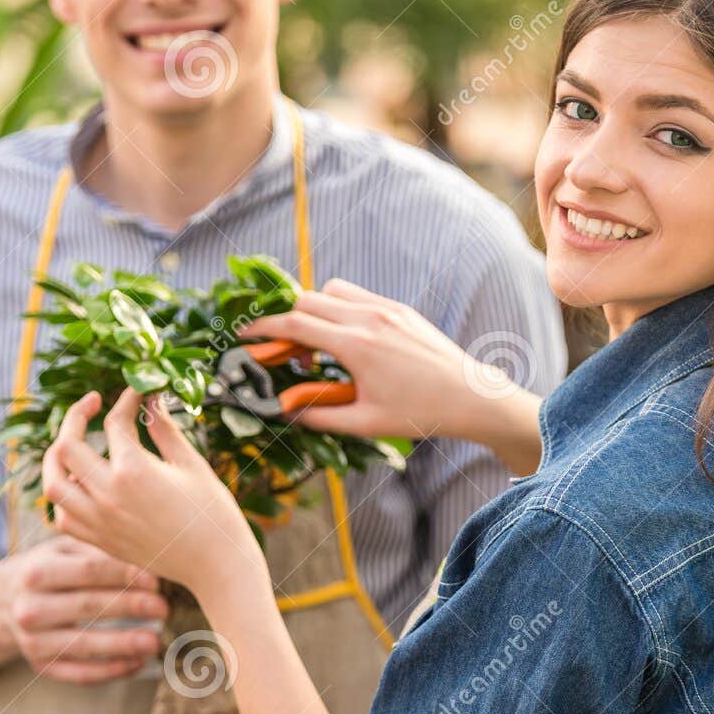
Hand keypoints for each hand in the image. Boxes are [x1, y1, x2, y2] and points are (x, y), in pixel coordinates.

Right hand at [2, 535, 167, 683]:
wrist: (2, 603)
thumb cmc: (48, 570)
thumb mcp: (63, 551)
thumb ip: (98, 551)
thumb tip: (147, 558)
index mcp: (38, 572)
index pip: (88, 571)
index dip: (124, 575)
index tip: (155, 580)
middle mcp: (30, 607)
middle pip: (87, 606)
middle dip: (129, 607)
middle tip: (163, 608)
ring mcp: (33, 641)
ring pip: (82, 645)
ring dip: (121, 645)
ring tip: (154, 642)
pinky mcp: (41, 666)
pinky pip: (78, 674)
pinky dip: (110, 672)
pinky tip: (137, 663)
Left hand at [42, 387, 261, 599]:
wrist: (216, 566)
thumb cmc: (212, 514)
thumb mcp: (191, 464)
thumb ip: (164, 429)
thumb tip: (151, 399)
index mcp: (134, 471)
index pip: (114, 422)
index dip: (126, 400)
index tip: (137, 393)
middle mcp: (108, 496)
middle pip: (66, 446)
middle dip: (75, 418)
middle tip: (92, 405)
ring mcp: (100, 521)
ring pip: (53, 483)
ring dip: (56, 458)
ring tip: (71, 444)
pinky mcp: (101, 541)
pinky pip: (62, 518)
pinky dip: (64, 497)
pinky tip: (80, 484)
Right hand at [244, 278, 544, 475]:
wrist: (471, 397)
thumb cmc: (419, 414)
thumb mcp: (364, 423)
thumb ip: (319, 415)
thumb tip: (283, 411)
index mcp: (356, 345)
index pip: (295, 324)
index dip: (263, 327)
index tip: (242, 333)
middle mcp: (369, 317)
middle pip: (306, 300)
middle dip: (284, 319)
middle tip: (280, 349)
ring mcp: (386, 308)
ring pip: (331, 290)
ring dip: (313, 309)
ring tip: (315, 344)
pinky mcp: (399, 309)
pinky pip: (356, 295)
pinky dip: (338, 308)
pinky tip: (343, 340)